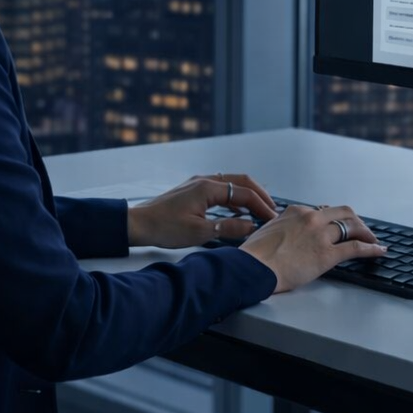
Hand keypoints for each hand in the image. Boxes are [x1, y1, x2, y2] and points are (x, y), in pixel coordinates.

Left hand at [127, 173, 278, 248]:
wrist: (138, 224)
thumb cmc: (165, 228)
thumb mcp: (199, 232)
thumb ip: (228, 228)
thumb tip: (252, 226)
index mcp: (207, 188)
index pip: (244, 193)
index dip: (262, 205)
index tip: (273, 219)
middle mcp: (204, 180)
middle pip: (241, 181)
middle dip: (260, 195)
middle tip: (273, 211)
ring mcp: (198, 184)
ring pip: (231, 183)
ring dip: (248, 195)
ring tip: (261, 211)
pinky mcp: (193, 190)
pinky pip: (221, 189)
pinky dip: (235, 198)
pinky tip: (239, 212)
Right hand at [240, 205, 384, 293]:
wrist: (252, 267)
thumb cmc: (254, 255)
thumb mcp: (267, 231)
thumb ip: (283, 227)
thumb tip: (287, 233)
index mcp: (296, 212)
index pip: (322, 211)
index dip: (334, 219)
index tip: (338, 225)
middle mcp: (311, 218)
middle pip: (343, 213)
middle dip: (355, 221)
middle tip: (361, 230)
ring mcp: (321, 235)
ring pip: (352, 226)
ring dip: (366, 232)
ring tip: (372, 240)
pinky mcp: (327, 254)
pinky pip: (356, 247)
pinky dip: (371, 248)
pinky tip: (378, 250)